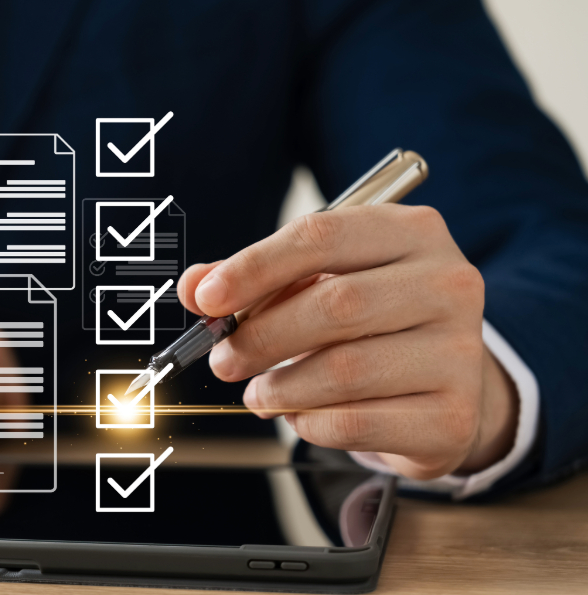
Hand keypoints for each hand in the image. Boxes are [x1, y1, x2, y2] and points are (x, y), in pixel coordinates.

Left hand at [177, 205, 517, 479]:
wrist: (442, 384)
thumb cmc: (370, 322)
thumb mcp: (316, 283)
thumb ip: (254, 281)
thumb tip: (195, 288)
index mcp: (411, 231)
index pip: (322, 235)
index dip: (255, 266)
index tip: (208, 299)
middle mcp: (448, 283)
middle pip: (335, 305)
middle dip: (261, 336)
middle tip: (223, 360)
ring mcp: (460, 351)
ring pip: (343, 370)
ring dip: (281, 388)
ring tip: (260, 393)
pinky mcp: (454, 416)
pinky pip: (356, 422)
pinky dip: (310, 424)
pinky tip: (301, 415)